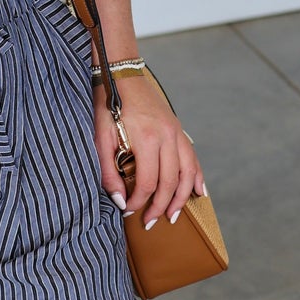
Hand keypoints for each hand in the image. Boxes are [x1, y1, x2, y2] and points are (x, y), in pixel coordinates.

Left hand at [92, 69, 205, 228]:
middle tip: (150, 223)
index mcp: (146, 138)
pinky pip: (193, 158)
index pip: (147, 182)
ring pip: (186, 173)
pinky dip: (197, 177)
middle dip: (160, 206)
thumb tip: (119, 199)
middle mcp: (167, 137)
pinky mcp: (179, 130)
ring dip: (181, 198)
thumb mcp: (100, 137)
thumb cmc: (107, 105)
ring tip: (172, 216)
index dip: (139, 201)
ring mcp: (176, 133)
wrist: (122, 76)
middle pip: (170, 182)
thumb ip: (107, 170)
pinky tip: (199, 192)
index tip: (128, 210)